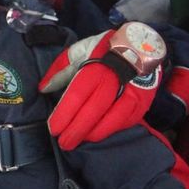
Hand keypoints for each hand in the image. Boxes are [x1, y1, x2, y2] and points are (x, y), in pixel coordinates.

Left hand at [38, 22, 165, 147]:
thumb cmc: (105, 49)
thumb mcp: (80, 51)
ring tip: (80, 141)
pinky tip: (99, 134)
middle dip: (77, 129)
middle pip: (95, 109)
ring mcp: (133, 91)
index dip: (64, 113)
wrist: (142, 44)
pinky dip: (113, 129)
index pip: (77, 94)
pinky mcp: (144, 100)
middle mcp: (115, 79)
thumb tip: (44, 88)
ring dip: (95, 132)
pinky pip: (128, 120)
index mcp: (96, 66)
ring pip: (114, 118)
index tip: (53, 128)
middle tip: (64, 144)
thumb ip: (61, 69)